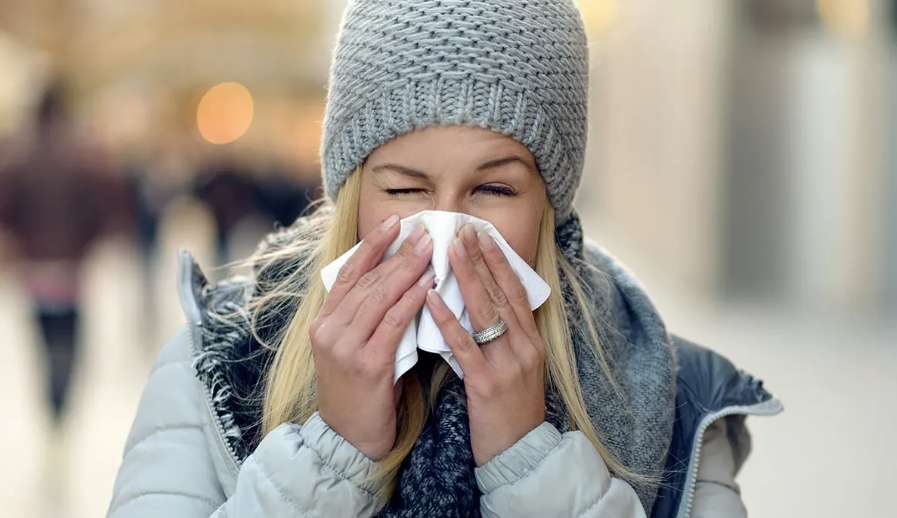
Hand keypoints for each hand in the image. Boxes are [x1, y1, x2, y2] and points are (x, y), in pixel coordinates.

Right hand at [311, 215, 433, 460]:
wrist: (348, 441)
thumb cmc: (359, 392)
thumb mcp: (355, 348)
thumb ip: (368, 318)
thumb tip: (400, 279)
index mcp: (324, 322)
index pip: (349, 273)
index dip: (372, 245)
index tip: (393, 221)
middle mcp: (329, 330)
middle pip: (367, 280)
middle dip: (397, 252)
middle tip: (424, 231)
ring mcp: (345, 347)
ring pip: (380, 297)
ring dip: (408, 269)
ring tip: (431, 249)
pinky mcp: (367, 365)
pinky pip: (393, 323)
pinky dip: (412, 300)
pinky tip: (428, 285)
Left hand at [426, 224, 545, 466]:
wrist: (521, 456)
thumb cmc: (511, 412)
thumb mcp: (516, 370)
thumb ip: (503, 339)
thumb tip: (480, 307)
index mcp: (532, 341)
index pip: (515, 291)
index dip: (499, 260)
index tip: (482, 234)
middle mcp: (525, 347)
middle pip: (502, 293)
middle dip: (482, 258)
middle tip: (464, 229)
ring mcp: (509, 364)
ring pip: (486, 312)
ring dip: (466, 278)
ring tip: (450, 250)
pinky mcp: (489, 384)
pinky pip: (465, 345)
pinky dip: (448, 320)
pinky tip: (431, 298)